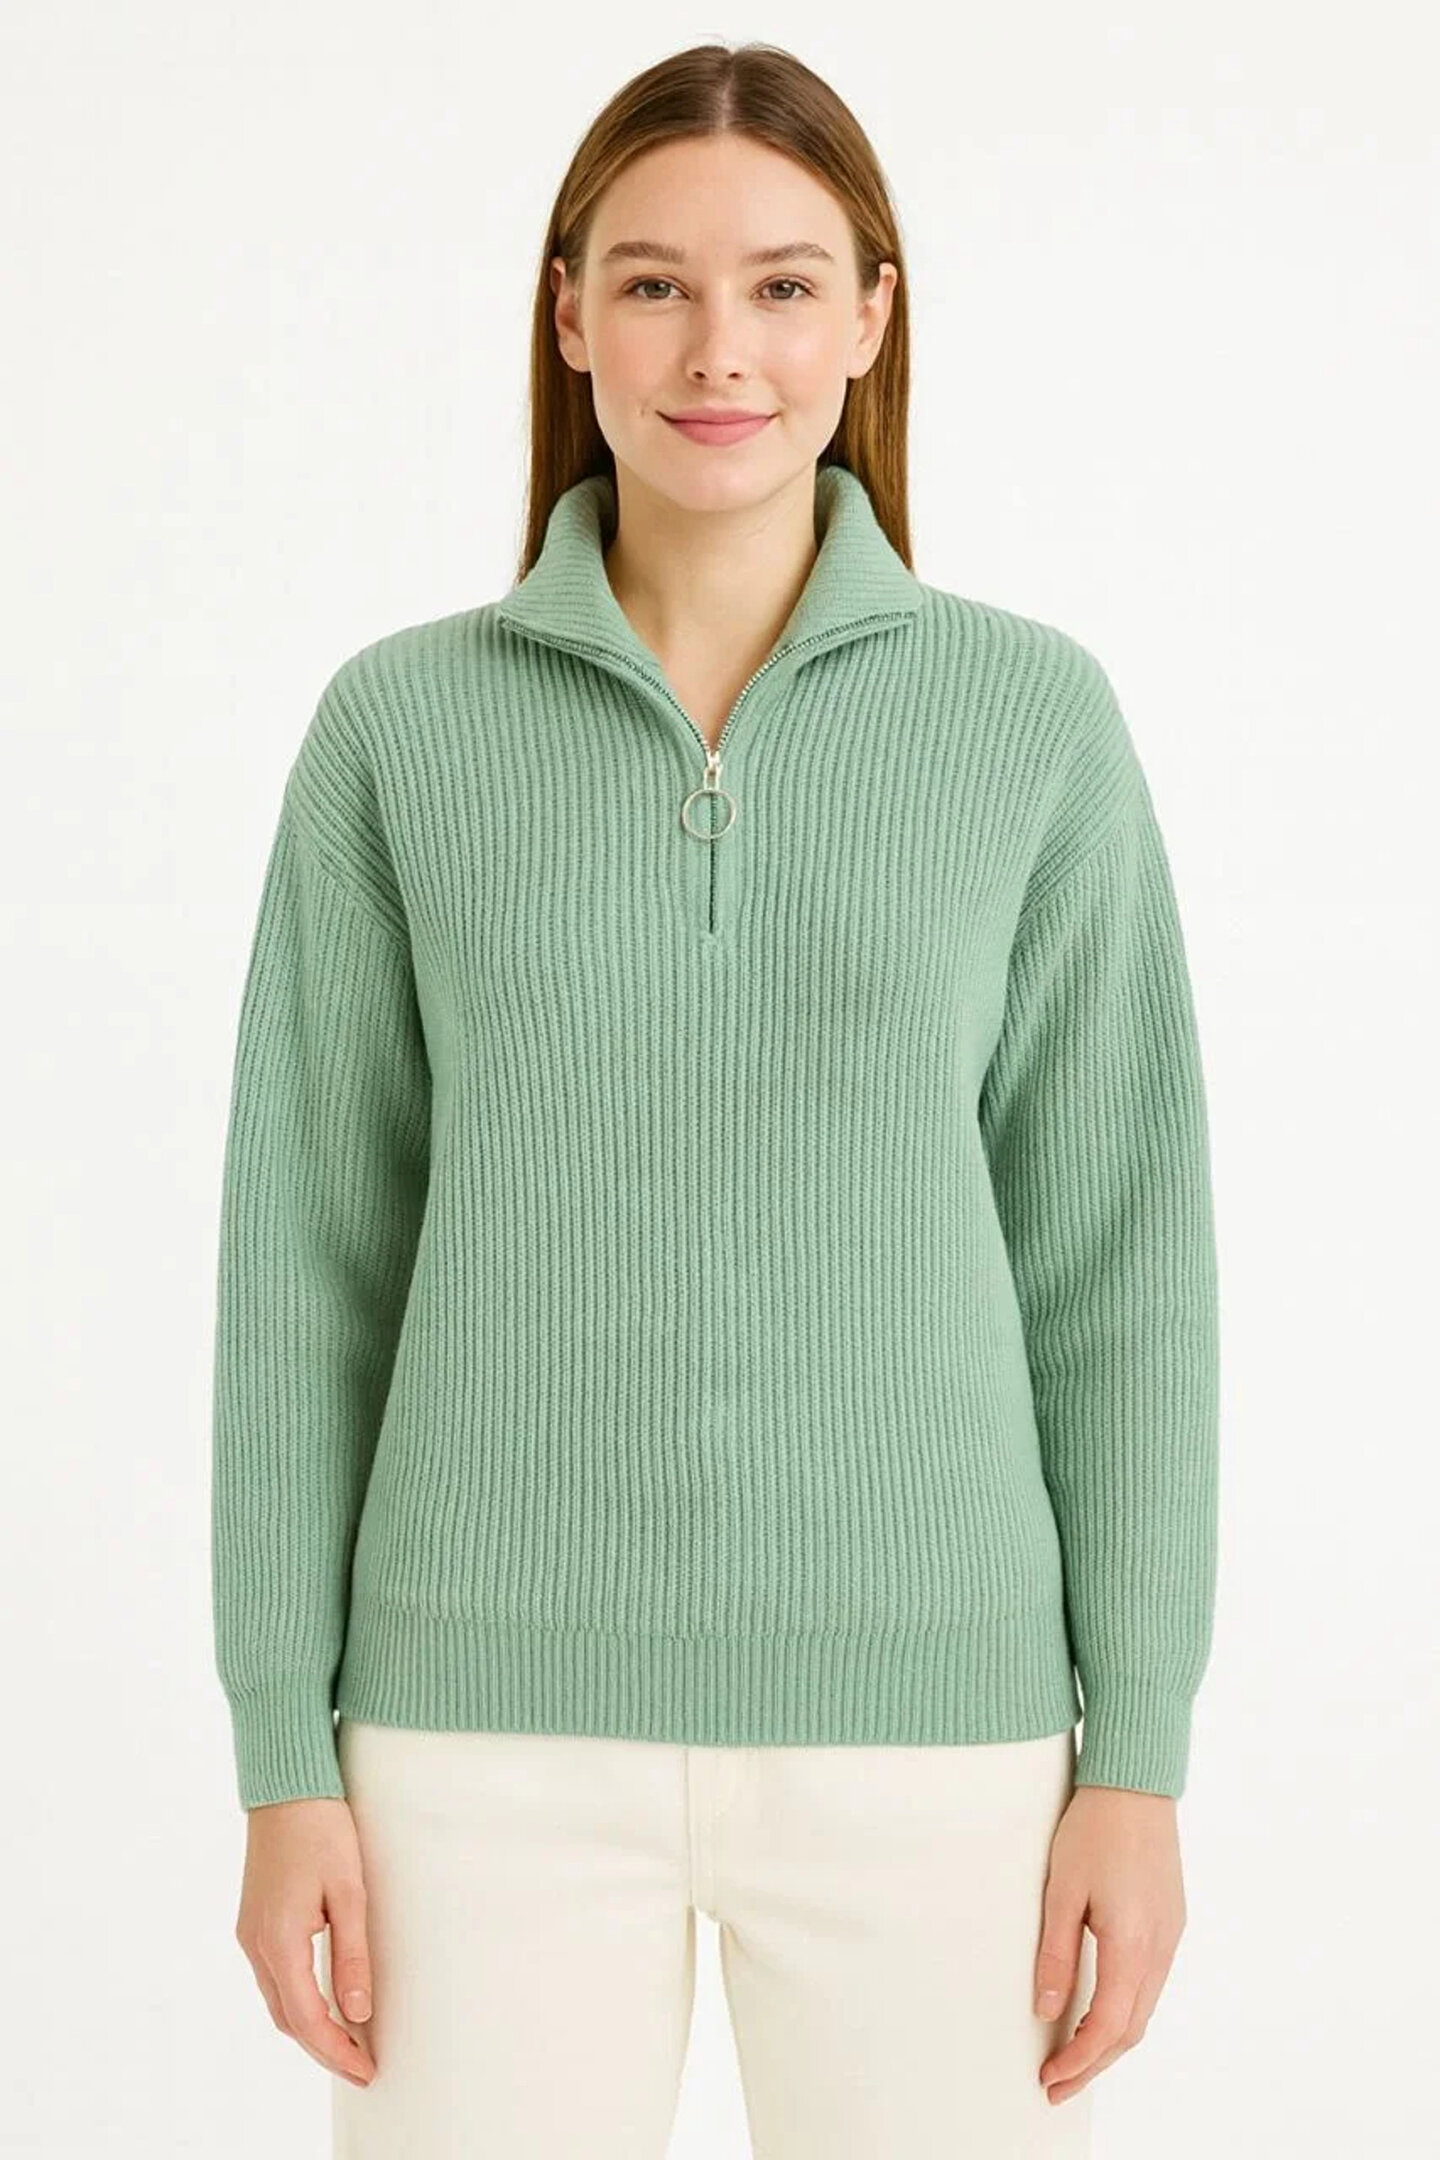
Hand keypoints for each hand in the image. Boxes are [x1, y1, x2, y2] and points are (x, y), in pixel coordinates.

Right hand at [234, 1797, 377, 2087]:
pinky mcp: (254, 1921)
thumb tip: (358, 2013)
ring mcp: (250, 1933)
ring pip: (278, 2001)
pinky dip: (297, 2001)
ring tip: (348, 2042)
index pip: (307, 2019)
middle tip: (361, 2066)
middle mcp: (256, 1944)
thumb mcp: (349, 1891)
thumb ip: (352, 1955)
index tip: (367, 2070)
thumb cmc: (322, 1829)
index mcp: (280, 1940)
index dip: (337, 2051)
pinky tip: (322, 2002)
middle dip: (323, 2048)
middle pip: (288, 2019)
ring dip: (309, 2028)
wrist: (286, 1787)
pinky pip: (274, 1977)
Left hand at [1032, 1784, 1185, 2105]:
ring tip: (1074, 2056)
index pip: (1108, 2027)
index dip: (1079, 2061)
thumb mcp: (1062, 1890)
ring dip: (1111, 2040)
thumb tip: (1046, 2009)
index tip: (1050, 2078)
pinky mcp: (1171, 1921)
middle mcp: (1160, 1948)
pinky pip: (1152, 1982)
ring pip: (1144, 2009)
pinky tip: (1102, 2010)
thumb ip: (1056, 1954)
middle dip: (1094, 2064)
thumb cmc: (1095, 1828)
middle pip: (1131, 2029)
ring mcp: (1171, 1935)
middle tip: (1057, 2085)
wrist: (1135, 1782)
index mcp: (1133, 1944)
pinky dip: (1127, 2010)